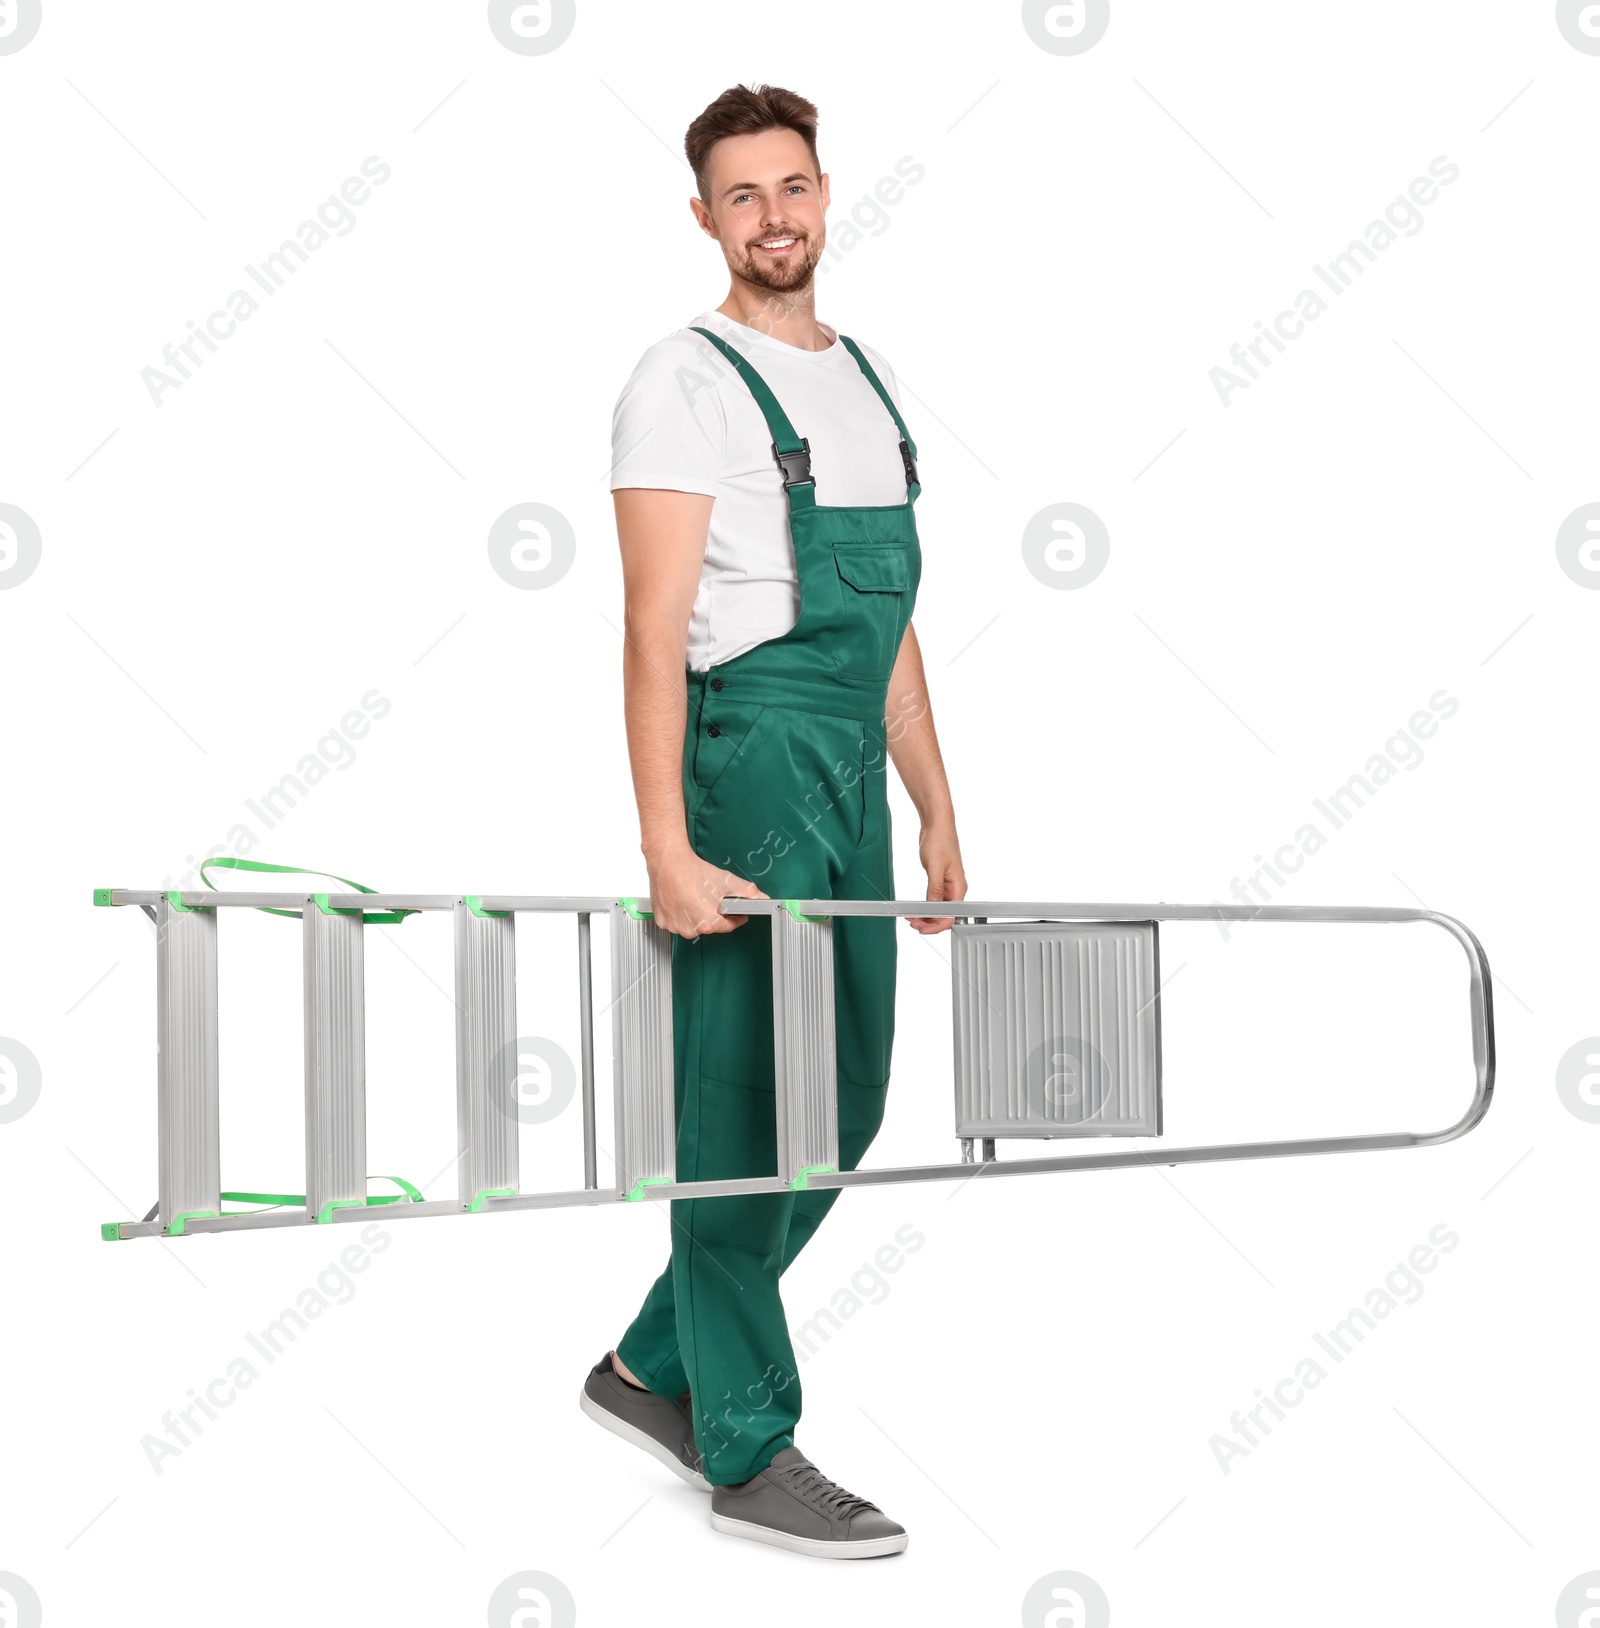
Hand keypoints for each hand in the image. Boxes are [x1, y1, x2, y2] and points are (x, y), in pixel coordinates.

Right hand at [645, 844, 767, 938]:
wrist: (669, 861)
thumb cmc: (693, 871)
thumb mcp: (726, 881)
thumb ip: (747, 892)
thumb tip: (761, 897)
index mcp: (708, 923)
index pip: (728, 927)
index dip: (734, 918)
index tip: (735, 912)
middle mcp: (690, 929)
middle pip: (709, 926)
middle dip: (713, 914)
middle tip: (710, 898)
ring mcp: (674, 926)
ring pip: (691, 924)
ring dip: (695, 915)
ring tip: (695, 897)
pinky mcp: (662, 920)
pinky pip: (675, 921)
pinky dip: (679, 913)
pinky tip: (681, 900)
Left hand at [908, 823, 965, 933]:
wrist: (937, 826)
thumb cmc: (940, 840)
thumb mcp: (935, 865)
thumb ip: (935, 888)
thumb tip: (933, 906)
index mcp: (959, 887)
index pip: (952, 915)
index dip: (937, 925)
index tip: (923, 929)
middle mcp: (955, 889)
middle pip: (945, 915)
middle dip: (929, 923)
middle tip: (913, 924)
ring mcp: (948, 886)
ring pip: (939, 909)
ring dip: (926, 917)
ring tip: (911, 919)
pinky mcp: (940, 882)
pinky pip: (934, 900)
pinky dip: (925, 907)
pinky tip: (915, 910)